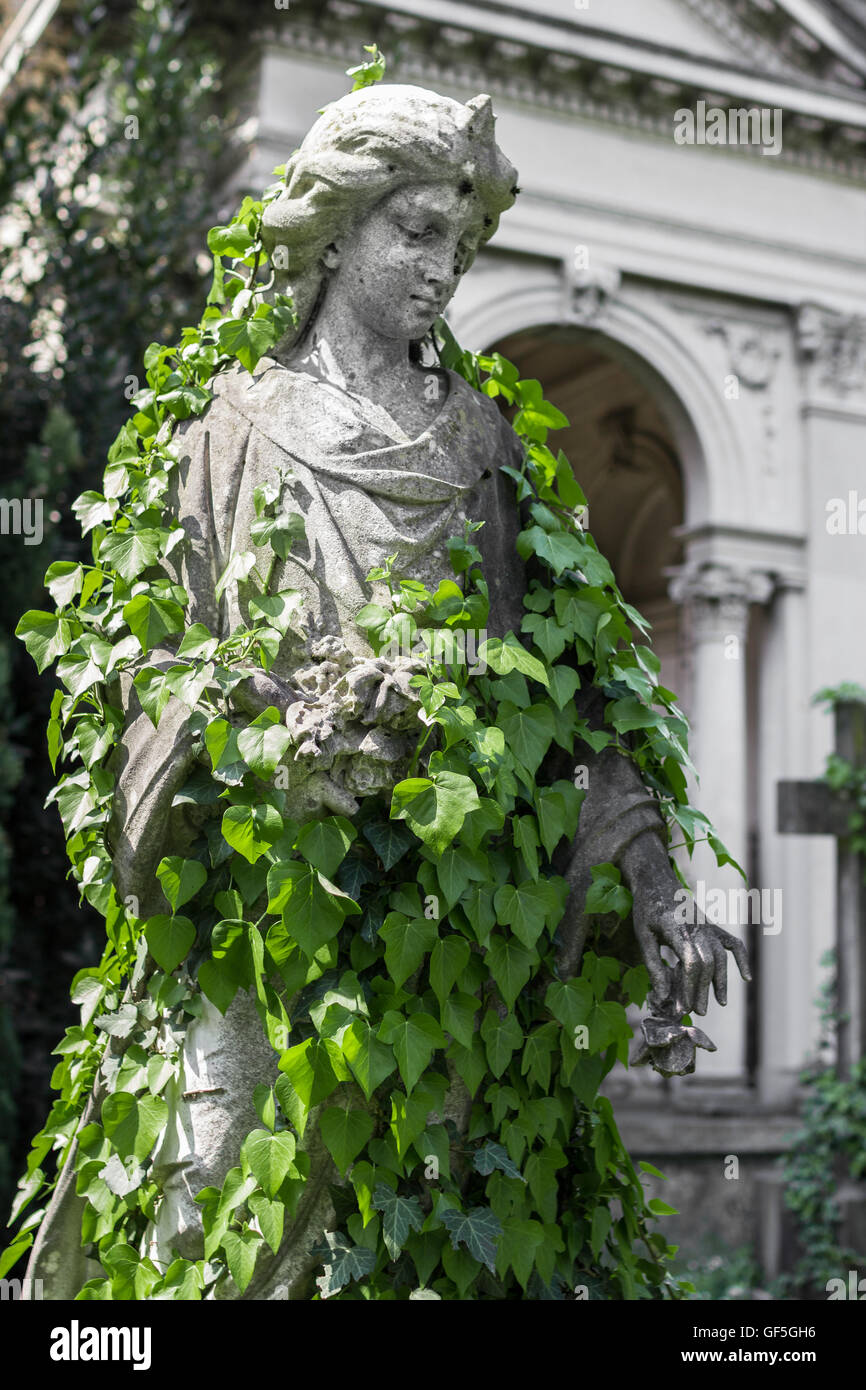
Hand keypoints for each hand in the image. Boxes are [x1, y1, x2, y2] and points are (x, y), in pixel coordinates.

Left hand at [620, 831, 750, 1019]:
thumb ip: (653, 966)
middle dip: (703, 989)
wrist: (657, 879)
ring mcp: (707, 924)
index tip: (682, 1005)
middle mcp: (697, 925)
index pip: (691, 961)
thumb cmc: (646, 908)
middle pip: (707, 962)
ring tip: (719, 1003)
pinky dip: (741, 958)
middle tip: (697, 1011)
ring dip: (721, 981)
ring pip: (721, 955)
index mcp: (676, 927)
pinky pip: (732, 941)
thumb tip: (663, 996)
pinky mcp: (711, 924)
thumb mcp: (642, 936)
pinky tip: (747, 977)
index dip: (689, 986)